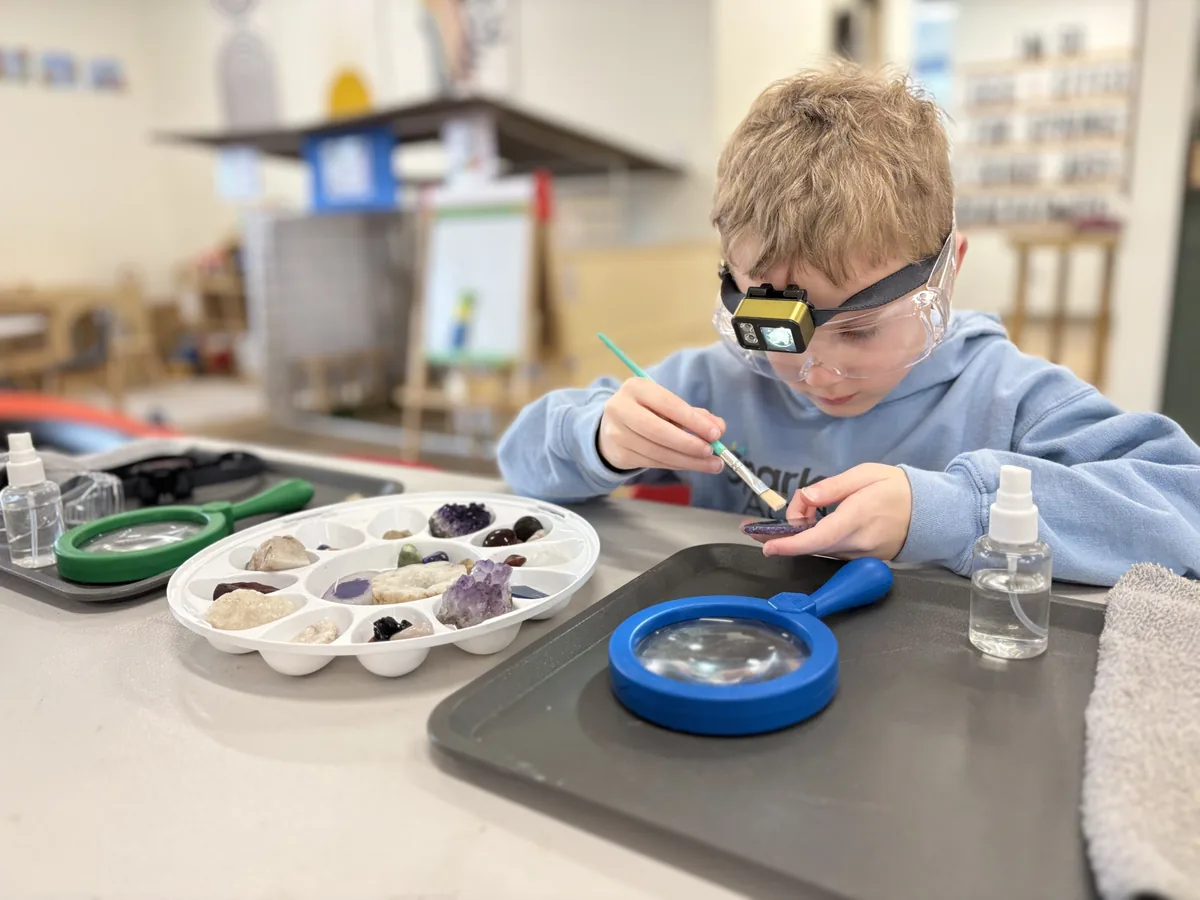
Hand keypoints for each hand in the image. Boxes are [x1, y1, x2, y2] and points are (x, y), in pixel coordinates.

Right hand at [598, 379, 725, 473]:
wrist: (614, 426)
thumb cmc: (649, 411)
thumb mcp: (669, 406)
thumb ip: (695, 415)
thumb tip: (719, 428)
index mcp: (636, 388)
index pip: (668, 404)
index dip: (693, 420)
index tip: (716, 434)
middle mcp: (621, 409)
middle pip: (658, 431)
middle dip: (688, 444)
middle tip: (711, 452)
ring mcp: (617, 434)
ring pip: (657, 452)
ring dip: (688, 460)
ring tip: (712, 464)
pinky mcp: (619, 455)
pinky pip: (653, 463)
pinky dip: (677, 465)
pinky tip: (693, 465)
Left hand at [752, 464, 912, 560]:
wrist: (930, 512)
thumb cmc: (896, 488)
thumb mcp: (865, 474)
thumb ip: (832, 487)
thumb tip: (806, 498)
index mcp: (857, 518)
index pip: (818, 537)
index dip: (791, 544)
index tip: (769, 545)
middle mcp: (858, 543)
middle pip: (813, 546)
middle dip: (787, 537)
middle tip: (763, 528)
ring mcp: (861, 555)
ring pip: (821, 549)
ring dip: (802, 536)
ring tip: (799, 513)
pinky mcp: (863, 559)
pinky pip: (832, 551)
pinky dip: (817, 540)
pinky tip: (811, 525)